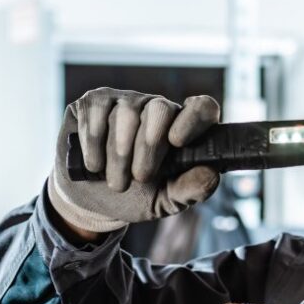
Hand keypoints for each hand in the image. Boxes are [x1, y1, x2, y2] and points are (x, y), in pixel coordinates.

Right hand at [47, 87, 220, 236]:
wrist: (92, 201)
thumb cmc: (136, 197)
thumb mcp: (166, 201)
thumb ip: (191, 189)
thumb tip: (212, 174)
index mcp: (184, 129)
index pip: (202, 108)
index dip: (193, 118)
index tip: (177, 141)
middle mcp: (158, 109)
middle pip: (160, 109)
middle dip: (148, 146)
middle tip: (140, 178)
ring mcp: (126, 101)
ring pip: (125, 113)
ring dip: (119, 153)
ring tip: (117, 182)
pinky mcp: (95, 102)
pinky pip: (96, 111)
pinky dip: (93, 141)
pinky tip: (95, 164)